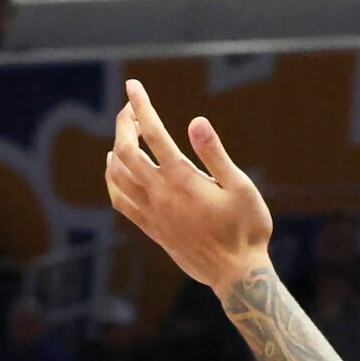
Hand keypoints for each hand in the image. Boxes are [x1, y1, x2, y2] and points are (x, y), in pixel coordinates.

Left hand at [102, 81, 273, 289]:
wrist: (236, 274)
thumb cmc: (247, 230)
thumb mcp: (241, 188)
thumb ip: (215, 154)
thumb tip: (196, 121)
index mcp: (183, 179)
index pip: (153, 133)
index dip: (141, 106)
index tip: (133, 86)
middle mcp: (160, 193)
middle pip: (126, 150)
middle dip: (123, 124)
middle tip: (130, 109)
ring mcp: (152, 212)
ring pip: (117, 174)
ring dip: (116, 148)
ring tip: (125, 135)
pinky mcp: (151, 228)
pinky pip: (119, 199)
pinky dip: (112, 179)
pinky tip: (116, 170)